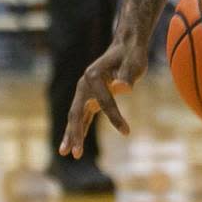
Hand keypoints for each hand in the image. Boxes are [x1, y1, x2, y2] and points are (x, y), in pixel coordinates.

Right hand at [59, 38, 147, 158]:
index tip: (127, 132)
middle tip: (76, 154)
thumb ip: (128, 76)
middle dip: (76, 134)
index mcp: (93, 75)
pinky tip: (73, 144)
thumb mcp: (134, 63)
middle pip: (77, 112)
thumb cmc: (132, 55)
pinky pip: (81, 116)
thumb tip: (122, 88)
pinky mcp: (88, 97)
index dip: (115, 117)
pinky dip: (77, 129)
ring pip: (75, 116)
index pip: (104, 102)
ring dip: (72, 135)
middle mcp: (84, 84)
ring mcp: (84, 91)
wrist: (126, 46)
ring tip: (67, 154)